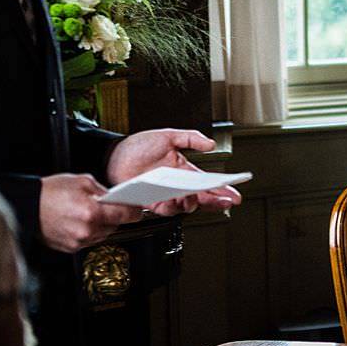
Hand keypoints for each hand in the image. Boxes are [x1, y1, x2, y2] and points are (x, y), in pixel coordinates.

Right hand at [39, 173, 142, 252]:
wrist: (27, 206)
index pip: (126, 215)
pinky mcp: (71, 248)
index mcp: (92, 211)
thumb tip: (118, 199)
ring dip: (102, 225)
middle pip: (115, 226)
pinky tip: (78, 222)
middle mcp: (87, 229)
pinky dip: (89, 232)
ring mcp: (78, 241)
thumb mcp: (82, 181)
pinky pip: (90, 241)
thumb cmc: (50, 192)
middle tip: (104, 206)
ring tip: (86, 213)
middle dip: (114, 216)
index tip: (137, 209)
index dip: (134, 211)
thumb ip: (104, 191)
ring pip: (104, 235)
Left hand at [106, 128, 241, 214]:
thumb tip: (211, 144)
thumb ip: (191, 138)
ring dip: (193, 203)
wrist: (112, 156)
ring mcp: (165, 194)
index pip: (208, 182)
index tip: (234, 192)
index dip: (222, 189)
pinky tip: (176, 200)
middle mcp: (177, 184)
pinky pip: (166, 209)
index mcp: (184, 169)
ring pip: (185, 206)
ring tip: (195, 196)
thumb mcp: (168, 136)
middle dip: (216, 201)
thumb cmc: (137, 146)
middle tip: (226, 202)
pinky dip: (173, 207)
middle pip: (202, 197)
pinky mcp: (151, 202)